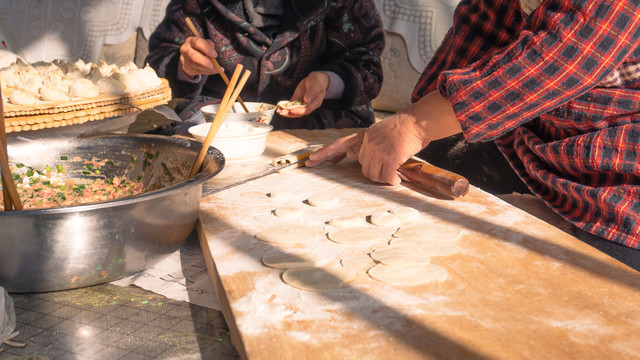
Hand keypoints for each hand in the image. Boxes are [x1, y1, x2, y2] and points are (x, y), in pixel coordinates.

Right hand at [179, 37, 218, 77]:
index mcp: (191, 41)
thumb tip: (214, 55)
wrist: (189, 56)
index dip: (207, 49)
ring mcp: (184, 60)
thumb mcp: (205, 43)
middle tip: (215, 66)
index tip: (215, 55)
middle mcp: (185, 50)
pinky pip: (199, 72)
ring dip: (209, 69)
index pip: (197, 43)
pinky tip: (214, 70)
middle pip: (194, 57)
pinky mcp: (187, 69)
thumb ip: (210, 46)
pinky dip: (208, 72)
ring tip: (217, 69)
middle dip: (206, 62)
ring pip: (197, 66)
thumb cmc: (200, 48)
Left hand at [277, 72, 329, 117]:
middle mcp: (309, 105)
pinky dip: (286, 107)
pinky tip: (279, 108)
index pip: (307, 109)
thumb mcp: (315, 85)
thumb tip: (307, 100)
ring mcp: (303, 104)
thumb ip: (312, 92)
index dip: (299, 111)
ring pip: (295, 110)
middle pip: (300, 112)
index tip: (292, 110)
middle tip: (282, 112)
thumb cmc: (317, 81)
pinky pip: (292, 105)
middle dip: (291, 113)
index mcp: (316, 102)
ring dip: (287, 112)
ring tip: (279, 111)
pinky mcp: (298, 101)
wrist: (316, 79)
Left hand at [307, 91, 461, 184]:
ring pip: (373, 175)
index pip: (339, 144)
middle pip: (363, 167)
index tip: (310, 161)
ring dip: (384, 177)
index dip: (324, 153)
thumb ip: (364, 143)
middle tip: (388, 166)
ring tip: (394, 171)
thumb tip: (350, 154)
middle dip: (375, 170)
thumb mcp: (378, 132)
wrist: (418, 122)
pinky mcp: (390, 156)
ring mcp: (378, 149)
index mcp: (364, 135)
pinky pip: (386, 177)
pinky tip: (398, 178)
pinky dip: (392, 180)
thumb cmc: (402, 130)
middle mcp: (368, 141)